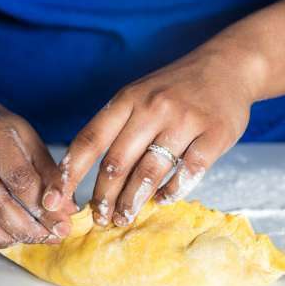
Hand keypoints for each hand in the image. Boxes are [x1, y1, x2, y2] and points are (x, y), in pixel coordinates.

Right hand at [0, 100, 71, 248]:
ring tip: (23, 238)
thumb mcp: (34, 145)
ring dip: (0, 238)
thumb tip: (67, 214)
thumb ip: (51, 178)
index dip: (44, 208)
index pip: (19, 178)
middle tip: (47, 238)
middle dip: (27, 229)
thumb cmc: (7, 137)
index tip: (62, 226)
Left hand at [56, 45, 257, 227]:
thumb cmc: (173, 88)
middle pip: (117, 161)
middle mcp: (152, 108)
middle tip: (99, 218)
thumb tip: (91, 173)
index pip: (90, 139)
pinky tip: (161, 202)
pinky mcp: (215, 135)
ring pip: (149, 171)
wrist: (227, 67)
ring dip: (133, 200)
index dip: (70, 171)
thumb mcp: (137, 94)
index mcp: (126, 99)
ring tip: (123, 217)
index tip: (57, 196)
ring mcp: (184, 121)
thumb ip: (117, 127)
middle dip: (103, 195)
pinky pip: (189, 172)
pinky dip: (171, 191)